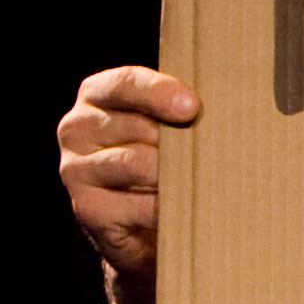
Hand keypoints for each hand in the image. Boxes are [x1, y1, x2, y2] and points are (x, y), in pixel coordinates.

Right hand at [59, 67, 197, 285]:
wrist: (140, 220)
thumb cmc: (162, 157)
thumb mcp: (166, 123)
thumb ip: (181, 106)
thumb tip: (227, 103)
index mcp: (98, 95)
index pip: (125, 84)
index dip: (159, 93)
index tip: (192, 106)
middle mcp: (78, 128)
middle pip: (138, 126)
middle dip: (179, 140)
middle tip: (210, 154)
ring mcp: (76, 169)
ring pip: (137, 164)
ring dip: (175, 175)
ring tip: (199, 181)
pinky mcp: (88, 208)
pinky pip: (139, 205)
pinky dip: (167, 208)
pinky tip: (182, 209)